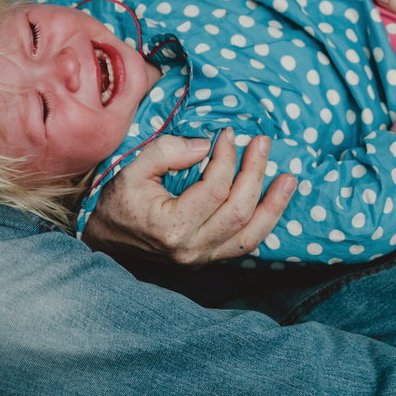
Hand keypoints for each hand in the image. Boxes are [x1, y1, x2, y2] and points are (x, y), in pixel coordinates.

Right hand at [81, 128, 297, 265]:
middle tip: (263, 143)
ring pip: (251, 234)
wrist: (105, 243)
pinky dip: (265, 222)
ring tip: (290, 178)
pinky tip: (275, 202)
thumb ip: (166, 152)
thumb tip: (205, 145)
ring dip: (274, 204)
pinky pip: (246, 244)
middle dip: (255, 173)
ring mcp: (203, 259)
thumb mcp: (131, 170)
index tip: (229, 135)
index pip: (214, 189)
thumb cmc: (117, 204)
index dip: (227, 158)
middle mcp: (191, 249)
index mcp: (171, 226)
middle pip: (238, 210)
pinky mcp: (209, 260)